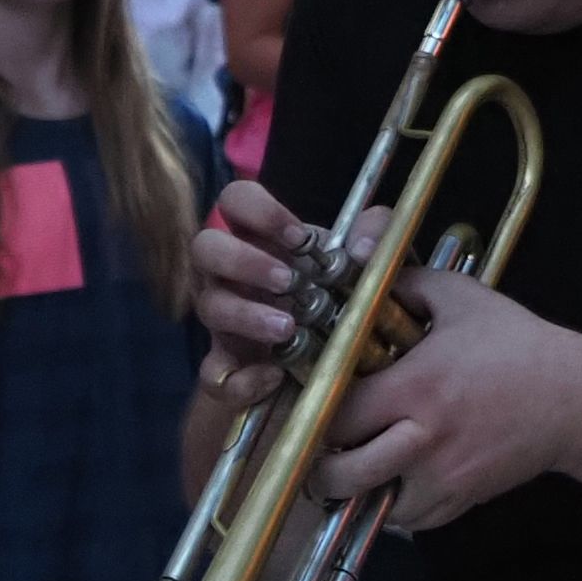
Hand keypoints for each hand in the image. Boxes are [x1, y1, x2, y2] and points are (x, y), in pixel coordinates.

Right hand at [190, 179, 371, 393]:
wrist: (336, 367)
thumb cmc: (345, 298)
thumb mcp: (371, 263)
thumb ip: (377, 235)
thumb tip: (363, 247)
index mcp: (263, 240)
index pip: (235, 201)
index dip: (258, 210)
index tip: (298, 237)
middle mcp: (233, 275)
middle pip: (204, 248)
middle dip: (242, 261)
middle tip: (288, 281)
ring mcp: (225, 322)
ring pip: (208, 307)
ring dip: (245, 315)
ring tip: (287, 327)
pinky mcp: (230, 369)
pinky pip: (215, 376)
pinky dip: (240, 379)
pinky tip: (273, 376)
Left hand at [314, 264, 581, 537]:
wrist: (577, 398)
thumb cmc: (519, 345)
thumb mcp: (466, 300)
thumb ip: (412, 285)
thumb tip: (369, 277)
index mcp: (414, 387)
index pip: (334, 416)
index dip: (316, 415)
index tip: (318, 409)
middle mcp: (422, 437)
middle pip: (341, 473)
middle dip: (322, 467)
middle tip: (324, 452)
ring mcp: (443, 475)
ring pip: (372, 504)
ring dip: (359, 492)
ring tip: (360, 472)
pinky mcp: (463, 498)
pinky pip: (410, 520)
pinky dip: (397, 507)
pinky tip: (399, 482)